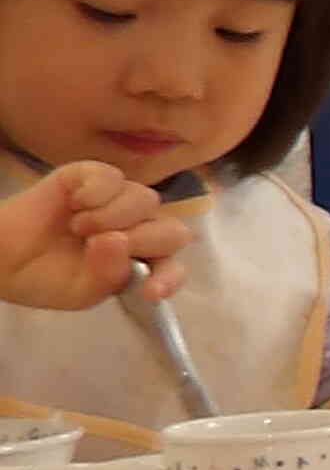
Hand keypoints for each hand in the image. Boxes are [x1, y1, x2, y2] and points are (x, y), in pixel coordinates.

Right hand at [0, 162, 187, 311]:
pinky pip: (113, 177)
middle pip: (171, 229)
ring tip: (78, 228)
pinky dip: (97, 191)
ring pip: (145, 199)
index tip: (150, 291)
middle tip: (99, 245)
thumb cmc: (45, 277)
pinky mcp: (92, 177)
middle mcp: (138, 229)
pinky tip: (75, 203)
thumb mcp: (79, 292)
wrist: (3, 259)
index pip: (173, 267)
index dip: (169, 278)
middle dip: (142, 241)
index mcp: (141, 262)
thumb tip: (118, 240)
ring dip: (114, 216)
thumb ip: (107, 276)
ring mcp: (118, 201)